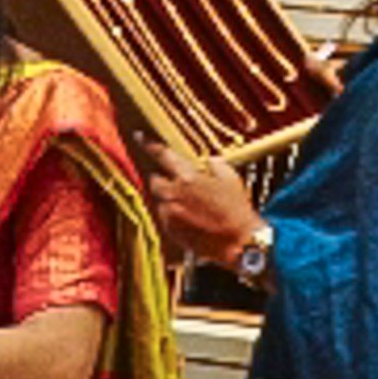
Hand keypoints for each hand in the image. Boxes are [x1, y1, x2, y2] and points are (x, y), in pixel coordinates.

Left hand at [144, 142, 262, 266]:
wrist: (238, 242)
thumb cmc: (236, 209)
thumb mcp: (230, 178)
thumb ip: (216, 165)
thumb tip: (209, 161)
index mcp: (187, 177)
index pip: (162, 155)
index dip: (148, 144)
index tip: (139, 136)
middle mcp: (173, 195)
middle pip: (154, 180)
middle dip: (161, 178)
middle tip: (176, 183)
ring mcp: (170, 214)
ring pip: (159, 200)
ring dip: (169, 198)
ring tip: (189, 204)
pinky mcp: (170, 231)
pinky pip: (165, 217)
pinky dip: (172, 215)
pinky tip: (190, 218)